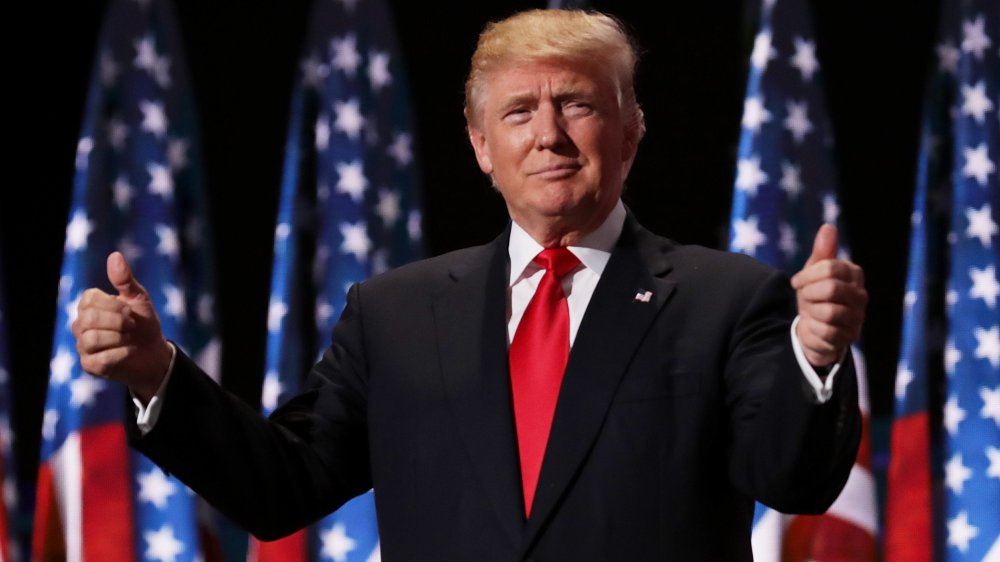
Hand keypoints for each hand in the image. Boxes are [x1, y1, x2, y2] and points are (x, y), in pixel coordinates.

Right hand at [71, 252, 172, 401]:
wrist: (155, 353)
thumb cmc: (144, 323)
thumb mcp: (138, 299)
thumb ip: (125, 280)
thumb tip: (114, 255)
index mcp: (89, 305)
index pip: (90, 299)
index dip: (114, 305)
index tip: (130, 310)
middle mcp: (80, 325)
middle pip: (88, 319)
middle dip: (118, 322)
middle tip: (132, 325)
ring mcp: (83, 346)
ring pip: (92, 339)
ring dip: (119, 338)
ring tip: (129, 338)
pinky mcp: (90, 365)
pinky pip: (100, 359)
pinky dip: (121, 354)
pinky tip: (129, 352)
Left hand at [790, 224, 866, 367]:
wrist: (814, 329)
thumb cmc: (815, 296)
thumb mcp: (814, 272)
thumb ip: (822, 252)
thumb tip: (828, 227)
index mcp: (854, 274)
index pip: (830, 268)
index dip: (807, 275)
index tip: (796, 282)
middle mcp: (861, 295)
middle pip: (831, 288)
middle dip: (809, 293)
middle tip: (805, 298)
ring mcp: (858, 317)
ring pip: (829, 311)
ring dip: (811, 311)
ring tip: (811, 311)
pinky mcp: (849, 337)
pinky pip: (826, 331)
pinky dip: (813, 328)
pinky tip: (814, 326)